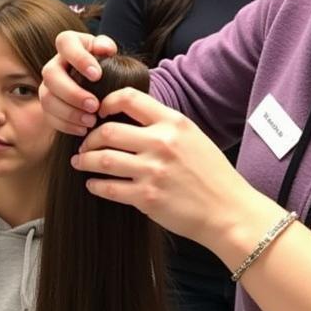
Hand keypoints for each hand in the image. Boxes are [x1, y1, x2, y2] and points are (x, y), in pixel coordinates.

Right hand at [38, 30, 118, 134]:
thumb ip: (105, 45)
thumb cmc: (105, 64)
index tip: (97, 75)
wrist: (102, 85)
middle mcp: (54, 64)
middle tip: (94, 105)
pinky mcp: (48, 106)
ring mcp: (48, 86)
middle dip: (72, 92)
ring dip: (69, 112)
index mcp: (69, 44)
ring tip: (91, 121)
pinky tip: (84, 129)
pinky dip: (67, 125)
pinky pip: (49, 117)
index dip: (78, 59)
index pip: (65, 42)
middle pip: (51, 75)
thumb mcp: (107, 52)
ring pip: (47, 99)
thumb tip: (104, 48)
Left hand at [70, 87, 268, 248]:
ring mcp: (153, 171)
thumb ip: (165, 126)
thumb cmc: (213, 175)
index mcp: (174, 123)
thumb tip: (130, 120)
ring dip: (86, 160)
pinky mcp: (147, 198)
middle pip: (108, 131)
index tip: (99, 113)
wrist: (229, 212)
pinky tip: (94, 184)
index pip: (129, 99)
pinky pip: (109, 188)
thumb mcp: (194, 138)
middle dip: (89, 138)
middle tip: (84, 145)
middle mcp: (162, 143)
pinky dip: (96, 185)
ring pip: (103, 159)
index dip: (106, 103)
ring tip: (81, 162)